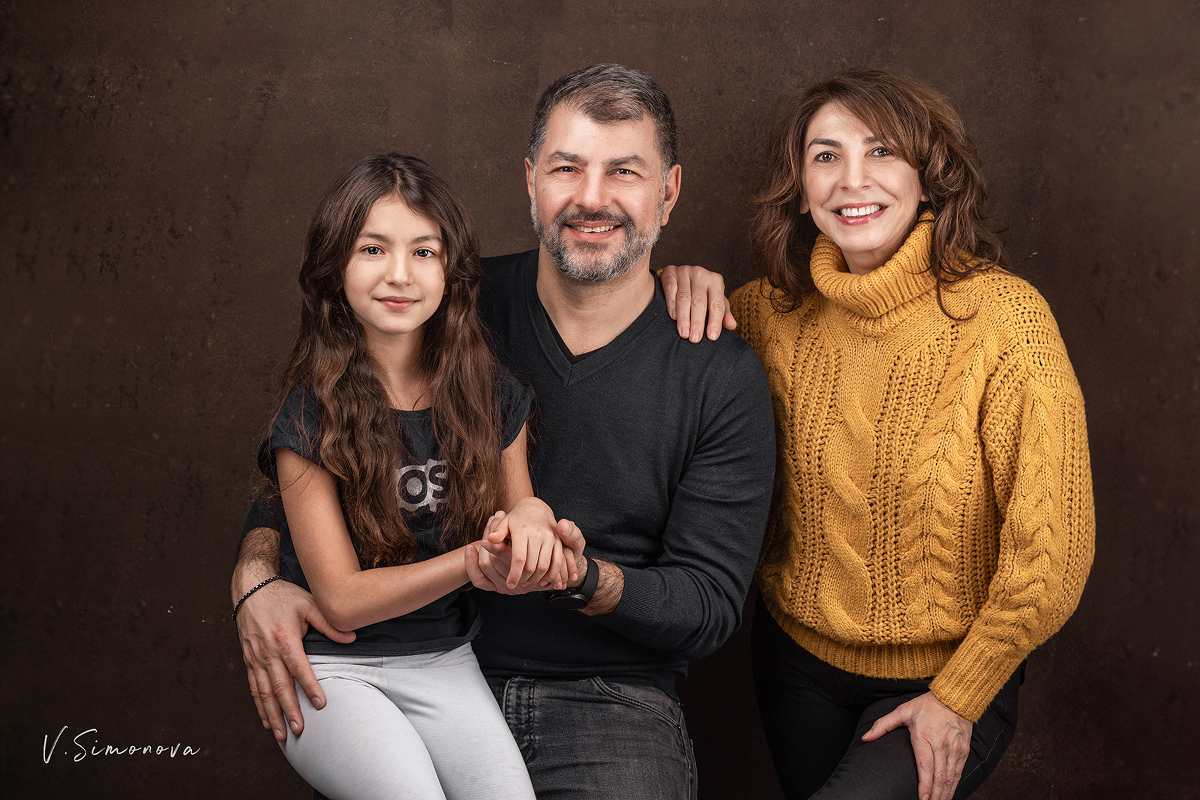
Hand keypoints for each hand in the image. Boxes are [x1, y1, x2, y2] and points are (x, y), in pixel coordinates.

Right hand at [236, 579, 354, 740]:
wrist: (250, 589)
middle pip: (280, 687)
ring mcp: (256, 658)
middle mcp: (267, 652)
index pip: (299, 669)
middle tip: (299, 730)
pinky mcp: (248, 660)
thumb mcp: (309, 604)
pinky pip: (254, 687)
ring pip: (264, 693)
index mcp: (285, 639)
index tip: (320, 704)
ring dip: (273, 715)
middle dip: (289, 711)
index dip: (309, 687)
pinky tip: (267, 720)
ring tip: (282, 735)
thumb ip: (329, 623)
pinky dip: (260, 706)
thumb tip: (352, 639)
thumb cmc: (283, 596)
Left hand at [467, 515, 582, 594]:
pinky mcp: (559, 542)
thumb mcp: (504, 523)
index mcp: (522, 530)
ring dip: (536, 579)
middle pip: (532, 565)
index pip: (518, 558)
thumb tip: (487, 541)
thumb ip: (496, 533)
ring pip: (545, 566)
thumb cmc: (516, 519)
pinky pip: (557, 562)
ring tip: (527, 583)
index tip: (509, 585)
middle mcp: (538, 533)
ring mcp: (550, 538)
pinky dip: (551, 574)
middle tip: (517, 585)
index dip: (514, 574)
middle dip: (524, 579)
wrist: (537, 509)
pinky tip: (542, 581)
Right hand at [660, 264, 736, 341]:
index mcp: (715, 281)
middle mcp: (701, 274)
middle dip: (697, 322)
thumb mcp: (714, 300)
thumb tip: (732, 326)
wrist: (680, 275)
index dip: (715, 321)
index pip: (717, 304)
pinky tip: (673, 317)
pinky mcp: (670, 273)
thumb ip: (723, 313)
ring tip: (684, 333)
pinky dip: (672, 304)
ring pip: (684, 297)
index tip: (712, 337)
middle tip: (695, 339)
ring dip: (684, 317)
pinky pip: (671, 289)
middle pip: (699, 301)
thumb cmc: (701, 291)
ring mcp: (684, 272)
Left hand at [862, 691, 972, 799]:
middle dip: (934, 796)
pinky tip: (948, 795)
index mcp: (924, 736)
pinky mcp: (964, 751)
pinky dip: (953, 787)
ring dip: (944, 794)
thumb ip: (883, 725)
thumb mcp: (902, 711)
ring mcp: (955, 749)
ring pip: (950, 778)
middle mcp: (941, 744)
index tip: (922, 799)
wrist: (955, 697)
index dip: (924, 786)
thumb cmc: (926, 705)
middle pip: (939, 777)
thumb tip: (865, 738)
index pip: (925, 766)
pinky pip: (958, 773)